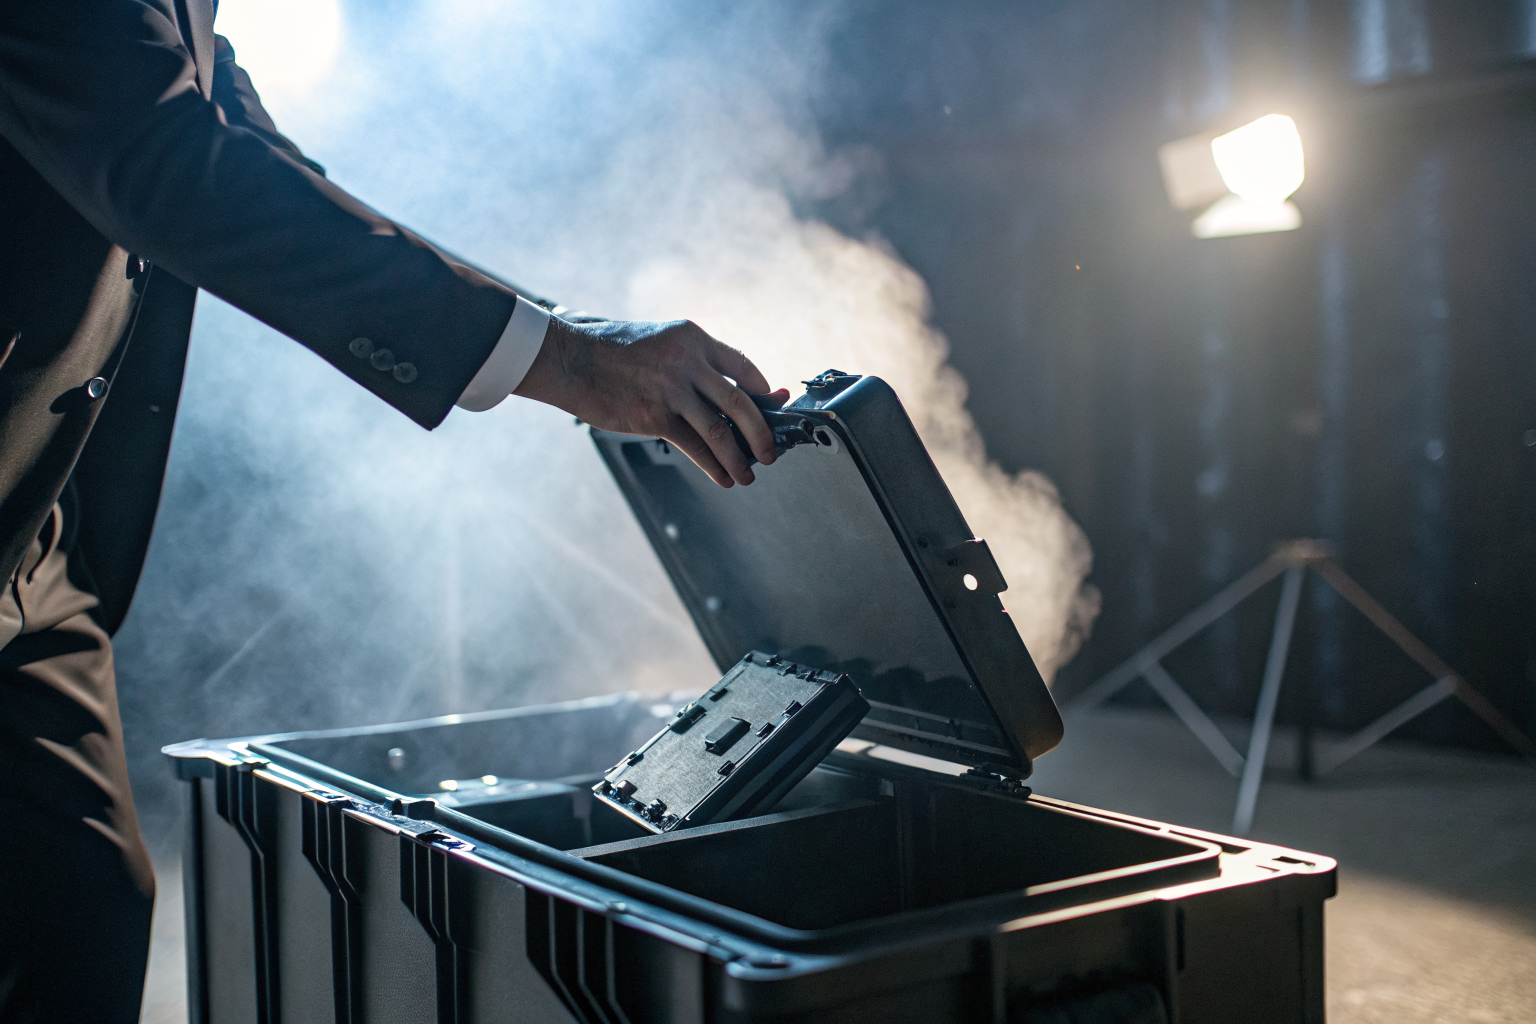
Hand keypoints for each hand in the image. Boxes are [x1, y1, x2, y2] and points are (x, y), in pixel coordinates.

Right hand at [514, 316, 789, 486]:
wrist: (571, 359)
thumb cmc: (611, 351)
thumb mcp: (660, 340)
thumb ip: (690, 360)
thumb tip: (723, 386)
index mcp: (693, 338)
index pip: (744, 366)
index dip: (764, 392)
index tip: (774, 409)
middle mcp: (689, 362)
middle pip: (742, 403)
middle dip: (762, 433)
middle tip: (771, 451)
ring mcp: (673, 390)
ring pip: (722, 431)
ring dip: (741, 458)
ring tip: (749, 474)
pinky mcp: (656, 416)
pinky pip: (695, 447)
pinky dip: (714, 466)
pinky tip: (724, 478)